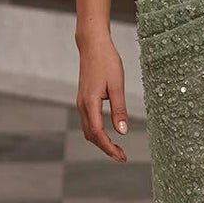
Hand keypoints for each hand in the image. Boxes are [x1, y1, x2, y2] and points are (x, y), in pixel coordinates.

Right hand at [77, 38, 130, 159]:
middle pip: (91, 135)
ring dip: (101, 141)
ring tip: (117, 149)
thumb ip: (119, 109)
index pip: (98, 133)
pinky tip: (108, 133)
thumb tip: (122, 132)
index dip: (109, 148)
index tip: (122, 157)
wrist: (92, 45)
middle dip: (105, 148)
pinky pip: (88, 121)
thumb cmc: (107, 61)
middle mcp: (82, 105)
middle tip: (122, 157)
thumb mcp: (117, 85)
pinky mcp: (84, 99)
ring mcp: (81, 102)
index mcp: (90, 103)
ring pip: (88, 129)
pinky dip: (97, 132)